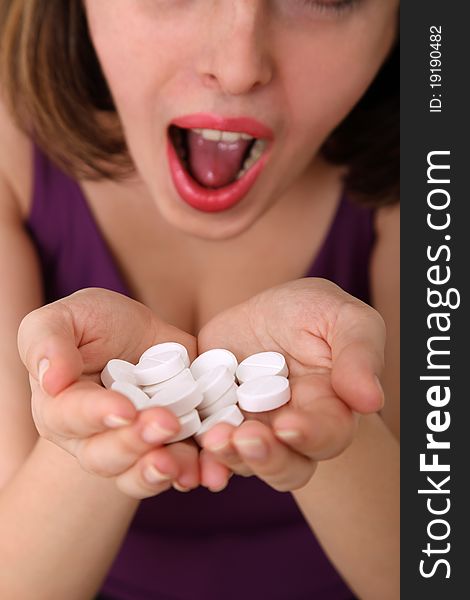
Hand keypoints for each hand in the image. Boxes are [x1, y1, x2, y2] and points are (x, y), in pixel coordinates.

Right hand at [18, 288, 200, 498]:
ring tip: (183, 465)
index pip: (71, 417)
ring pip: (135, 475)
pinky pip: (175, 472)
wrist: (142, 335)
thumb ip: (46, 341)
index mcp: (59, 406)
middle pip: (104, 456)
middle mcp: (90, 437)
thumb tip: (50, 381)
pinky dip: (192, 473)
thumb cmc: (95, 324)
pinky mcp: (167, 447)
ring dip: (159, 472)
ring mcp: (130, 447)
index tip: (125, 409)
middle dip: (134, 443)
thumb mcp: (65, 317)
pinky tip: (208, 471)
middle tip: (166, 423)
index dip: (97, 415)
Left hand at [197, 278, 385, 491]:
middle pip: (286, 464)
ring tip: (212, 436)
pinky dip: (196, 454)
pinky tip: (188, 446)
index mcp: (329, 409)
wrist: (265, 314)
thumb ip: (359, 354)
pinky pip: (204, 448)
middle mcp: (290, 430)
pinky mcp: (214, 420)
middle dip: (266, 456)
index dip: (310, 435)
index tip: (289, 424)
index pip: (327, 435)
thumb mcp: (343, 318)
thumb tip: (369, 400)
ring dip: (228, 456)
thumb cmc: (313, 313)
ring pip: (243, 462)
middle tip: (244, 437)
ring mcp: (250, 428)